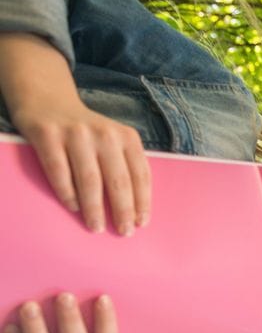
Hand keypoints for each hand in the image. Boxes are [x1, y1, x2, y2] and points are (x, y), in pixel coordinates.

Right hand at [0, 32, 150, 234]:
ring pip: (89, 179)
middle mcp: (105, 134)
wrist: (49, 100)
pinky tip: (73, 207)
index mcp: (127, 137)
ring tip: (97, 227)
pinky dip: (67, 193)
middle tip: (124, 232)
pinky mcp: (48, 135)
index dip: (142, 202)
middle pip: (118, 181)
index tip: (142, 223)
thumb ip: (125, 165)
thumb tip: (134, 209)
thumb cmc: (88, 132)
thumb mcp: (114, 141)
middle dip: (123, 210)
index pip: (140, 175)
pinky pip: (59, 171)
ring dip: (94, 208)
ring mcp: (76, 134)